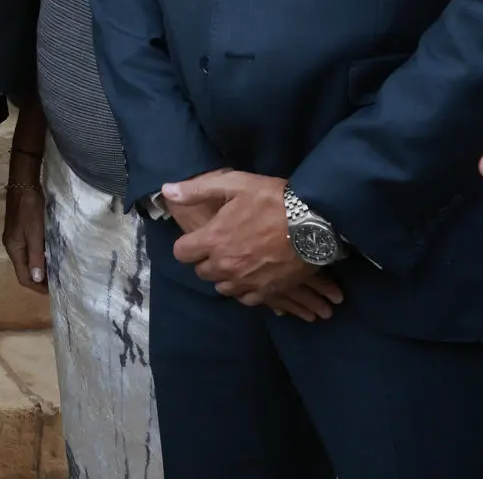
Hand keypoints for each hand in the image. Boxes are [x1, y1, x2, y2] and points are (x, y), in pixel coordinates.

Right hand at [2, 173, 47, 291]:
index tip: (54, 291)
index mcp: (13, 249)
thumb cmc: (30, 209)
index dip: (38, 286)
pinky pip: (31, 249)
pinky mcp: (21, 230)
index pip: (23, 277)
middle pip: (25, 270)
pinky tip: (52, 253)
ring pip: (28, 260)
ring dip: (41, 267)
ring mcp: (16, 238)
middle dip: (40, 279)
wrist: (24, 184)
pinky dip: (41, 255)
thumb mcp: (35, 233)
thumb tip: (37, 279)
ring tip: (58, 270)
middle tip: (58, 282)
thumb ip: (36, 256)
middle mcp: (12, 246)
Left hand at [170, 172, 340, 316]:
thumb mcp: (234, 183)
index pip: (181, 253)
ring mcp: (247, 281)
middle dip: (206, 260)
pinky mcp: (268, 291)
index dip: (188, 245)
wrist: (315, 222)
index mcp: (213, 240)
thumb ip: (197, 189)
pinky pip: (246, 299)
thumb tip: (167, 191)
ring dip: (225, 276)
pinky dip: (246, 289)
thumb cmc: (273, 199)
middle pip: (201, 272)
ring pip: (222, 287)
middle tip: (220, 246)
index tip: (199, 238)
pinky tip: (253, 276)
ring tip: (237, 260)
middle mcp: (226, 265)